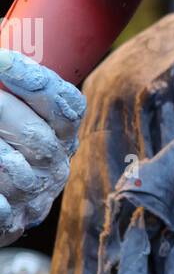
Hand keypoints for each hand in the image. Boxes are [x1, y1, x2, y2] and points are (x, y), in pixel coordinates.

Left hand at [0, 48, 85, 247]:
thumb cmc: (2, 145)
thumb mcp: (14, 117)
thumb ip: (14, 94)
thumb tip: (0, 50)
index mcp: (61, 134)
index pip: (66, 104)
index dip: (35, 80)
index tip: (2, 59)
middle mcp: (55, 165)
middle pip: (37, 135)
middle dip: (2, 109)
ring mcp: (34, 197)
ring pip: (13, 168)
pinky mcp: (12, 223)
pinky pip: (3, 211)